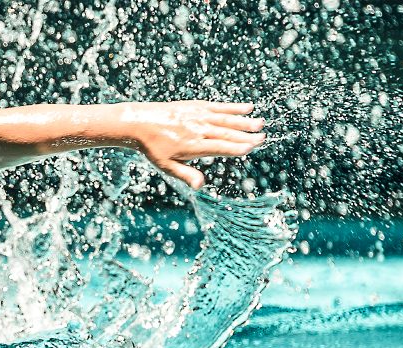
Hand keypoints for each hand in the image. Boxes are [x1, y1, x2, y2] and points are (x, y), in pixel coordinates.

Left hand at [119, 101, 265, 188]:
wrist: (138, 123)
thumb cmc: (153, 148)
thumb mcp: (166, 166)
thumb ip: (186, 174)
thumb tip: (200, 186)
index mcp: (192, 146)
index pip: (219, 147)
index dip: (236, 148)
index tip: (251, 148)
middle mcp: (197, 129)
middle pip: (226, 133)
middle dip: (246, 135)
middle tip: (264, 137)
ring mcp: (197, 116)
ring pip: (225, 119)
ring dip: (244, 121)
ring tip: (260, 123)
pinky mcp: (195, 106)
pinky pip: (218, 107)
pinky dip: (233, 107)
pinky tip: (248, 107)